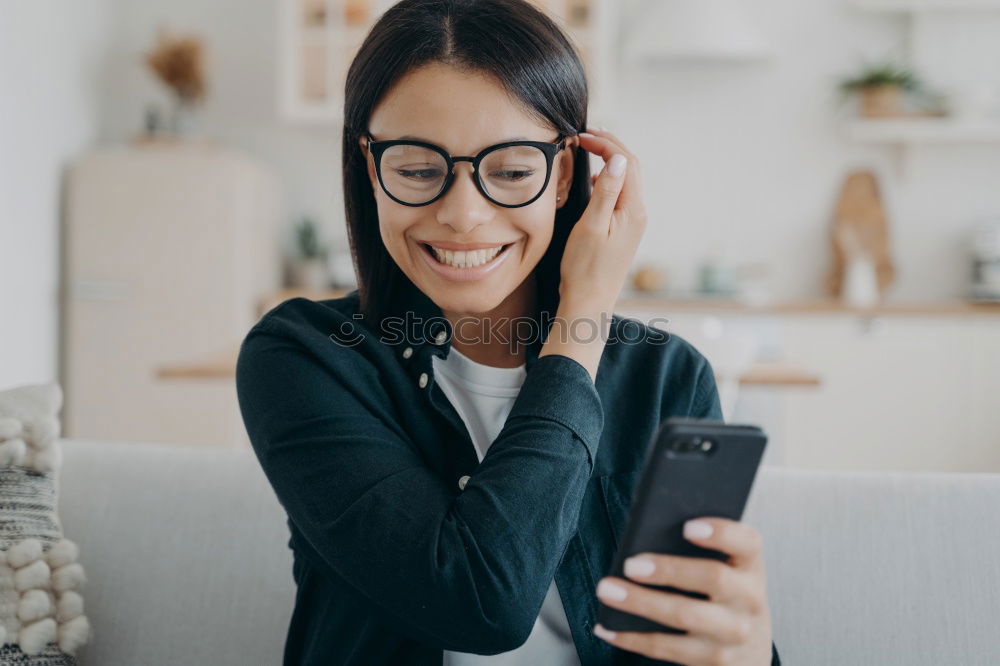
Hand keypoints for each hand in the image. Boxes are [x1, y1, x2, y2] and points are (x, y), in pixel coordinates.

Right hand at [557, 127, 645, 312]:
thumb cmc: (585, 268)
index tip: (583, 135)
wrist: (589, 302)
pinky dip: (607, 180)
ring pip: (626, 180)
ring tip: (588, 150)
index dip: (607, 143)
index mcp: (633, 210)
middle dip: (610, 147)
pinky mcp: (624, 231)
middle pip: (631, 168)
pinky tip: (590, 183)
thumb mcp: (591, 225)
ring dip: (609, 161)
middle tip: (586, 135)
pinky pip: (620, 196)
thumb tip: (618, 158)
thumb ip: (605, 190)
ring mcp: (632, 223)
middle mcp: (638, 214)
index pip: (627, 163)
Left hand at [593, 517, 772, 664]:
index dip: (721, 532)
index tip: (687, 526)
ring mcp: (734, 635)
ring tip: (607, 590)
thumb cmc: (726, 599)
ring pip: (684, 615)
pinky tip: (607, 627)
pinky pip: (666, 649)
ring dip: (640, 602)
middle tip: (631, 564)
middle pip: (713, 578)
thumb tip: (646, 535)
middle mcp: (749, 600)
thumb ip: (701, 552)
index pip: (747, 542)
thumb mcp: (729, 572)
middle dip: (668, 570)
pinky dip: (631, 638)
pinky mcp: (714, 662)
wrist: (750, 655)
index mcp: (751, 567)